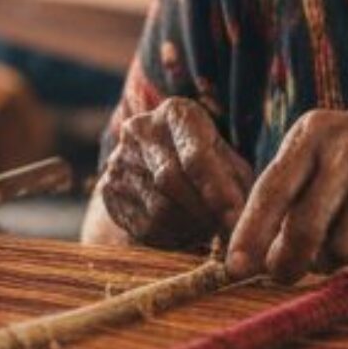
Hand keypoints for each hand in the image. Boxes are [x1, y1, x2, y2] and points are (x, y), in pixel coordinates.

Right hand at [97, 96, 251, 248]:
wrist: (155, 164)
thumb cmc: (205, 163)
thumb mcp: (226, 161)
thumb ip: (234, 184)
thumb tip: (238, 218)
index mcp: (176, 113)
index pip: (195, 156)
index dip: (218, 192)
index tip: (236, 218)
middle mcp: (141, 129)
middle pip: (173, 181)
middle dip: (203, 211)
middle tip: (226, 229)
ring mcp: (119, 159)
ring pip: (158, 206)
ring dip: (189, 225)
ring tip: (206, 226)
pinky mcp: (109, 189)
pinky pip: (143, 224)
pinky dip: (170, 235)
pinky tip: (183, 229)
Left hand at [224, 106, 347, 282]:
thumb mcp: (321, 153)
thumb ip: (287, 194)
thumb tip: (253, 257)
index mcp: (312, 133)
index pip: (271, 190)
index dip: (250, 234)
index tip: (234, 269)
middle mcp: (345, 146)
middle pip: (305, 227)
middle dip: (289, 262)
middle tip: (284, 276)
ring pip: (343, 247)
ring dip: (337, 260)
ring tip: (343, 241)